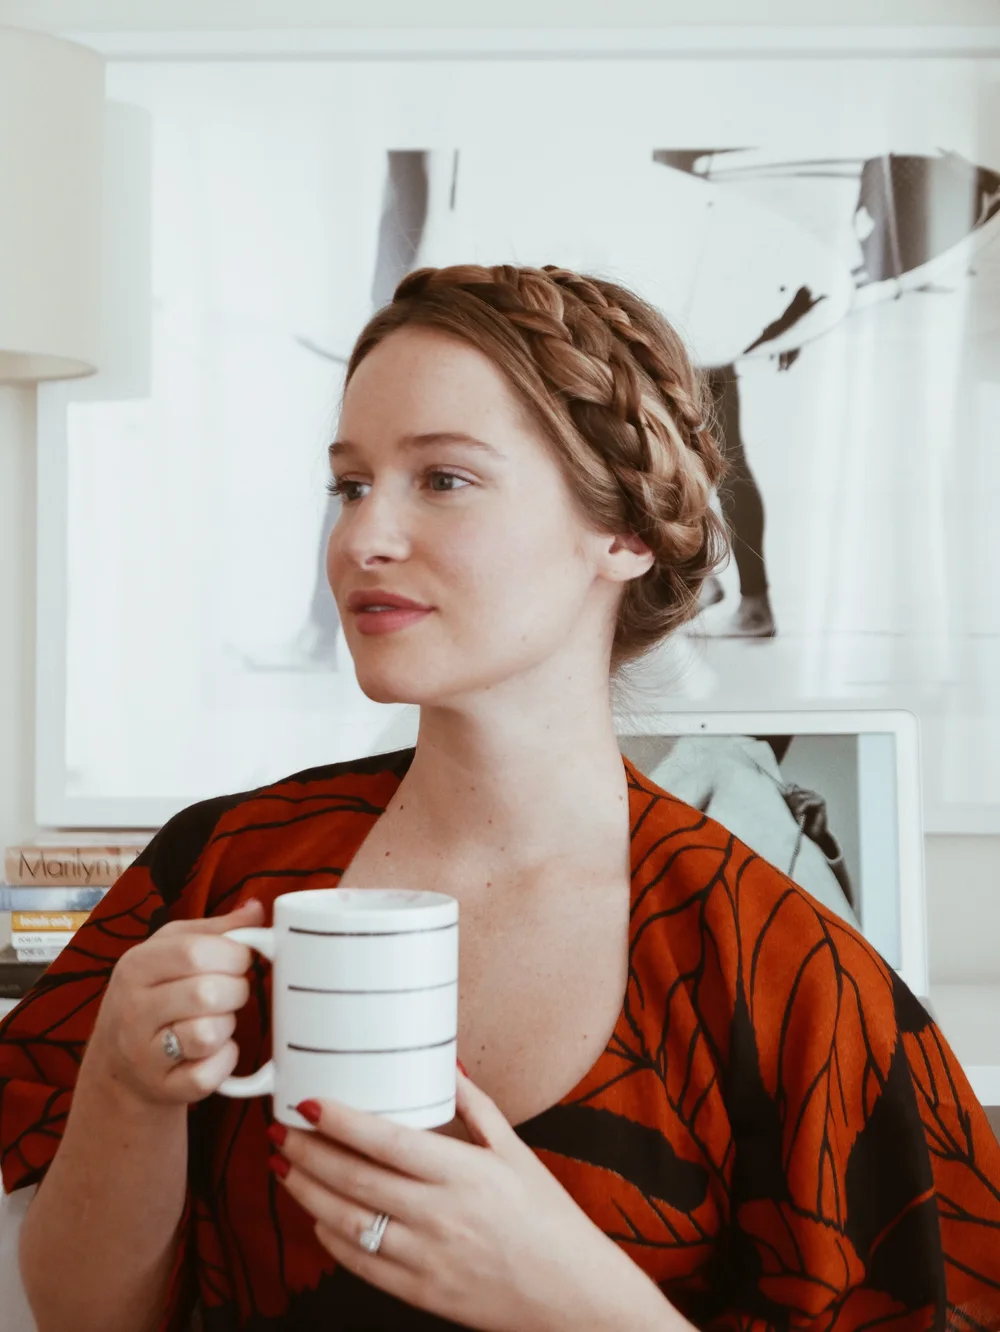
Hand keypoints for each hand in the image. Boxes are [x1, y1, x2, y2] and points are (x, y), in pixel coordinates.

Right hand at [85, 897, 264, 1106]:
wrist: (120, 1065)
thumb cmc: (155, 994)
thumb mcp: (171, 951)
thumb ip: (215, 929)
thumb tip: (256, 909)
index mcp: (136, 966)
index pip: (194, 951)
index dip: (232, 954)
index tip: (239, 959)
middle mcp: (132, 1010)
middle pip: (207, 993)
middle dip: (236, 990)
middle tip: (231, 992)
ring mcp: (143, 1054)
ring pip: (208, 1034)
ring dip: (227, 1026)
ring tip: (217, 1020)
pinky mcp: (162, 1089)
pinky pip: (210, 1075)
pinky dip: (224, 1061)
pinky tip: (214, 1051)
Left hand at [268, 1068, 676, 1331]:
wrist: (573, 1294)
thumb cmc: (548, 1217)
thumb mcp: (516, 1152)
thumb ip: (476, 1106)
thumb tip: (447, 1063)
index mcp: (462, 1173)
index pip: (385, 1141)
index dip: (340, 1122)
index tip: (309, 1103)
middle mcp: (439, 1214)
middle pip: (355, 1179)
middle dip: (308, 1153)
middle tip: (280, 1132)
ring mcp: (427, 1258)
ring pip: (349, 1222)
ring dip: (309, 1194)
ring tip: (285, 1170)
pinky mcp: (421, 1293)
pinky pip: (362, 1265)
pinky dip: (332, 1239)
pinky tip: (319, 1216)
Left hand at [782, 782, 829, 842]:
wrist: (815, 835)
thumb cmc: (803, 824)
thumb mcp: (792, 811)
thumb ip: (787, 801)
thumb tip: (778, 790)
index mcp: (804, 793)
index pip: (792, 785)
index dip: (786, 790)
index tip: (782, 798)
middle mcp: (810, 793)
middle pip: (795, 790)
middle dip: (790, 801)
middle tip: (790, 810)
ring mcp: (816, 796)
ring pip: (800, 796)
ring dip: (795, 806)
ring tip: (795, 815)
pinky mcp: (821, 802)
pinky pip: (806, 802)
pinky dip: (801, 809)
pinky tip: (799, 815)